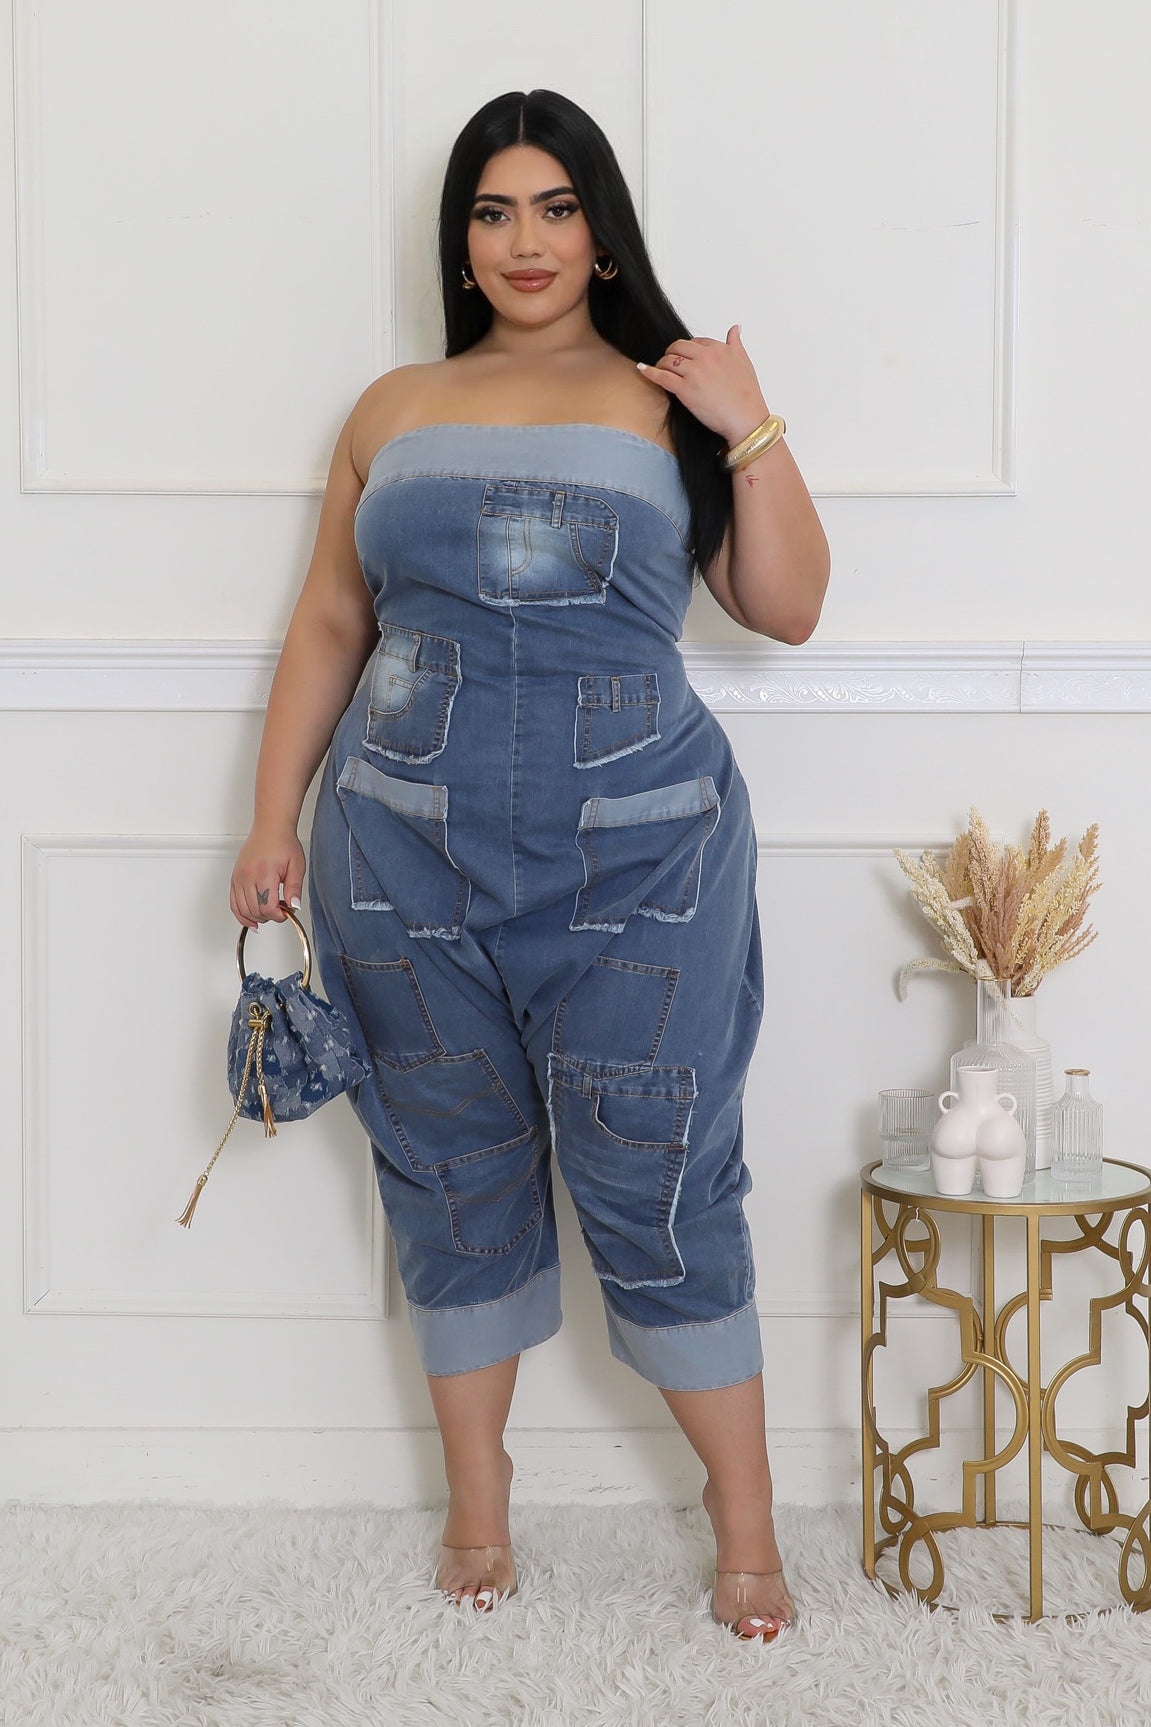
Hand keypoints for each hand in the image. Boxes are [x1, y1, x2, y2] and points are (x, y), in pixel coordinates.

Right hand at [230, 822, 305, 928]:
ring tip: (269, 911)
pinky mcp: (234, 878)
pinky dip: (241, 914)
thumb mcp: (296, 866)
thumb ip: (294, 889)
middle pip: (255, 911)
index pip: (267, 907)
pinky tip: (251, 920)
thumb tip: (294, 907)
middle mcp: (247, 876)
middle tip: (281, 910)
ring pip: (243, 910)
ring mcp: (238, 878)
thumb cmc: (283, 843)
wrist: (270, 828)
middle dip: (270, 916)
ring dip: (257, 917)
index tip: (287, 913)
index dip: (278, 916)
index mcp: (264, 873)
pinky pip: (233, 903)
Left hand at [637, 325, 769, 445]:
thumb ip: (736, 342)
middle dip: (671, 353)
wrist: (746, 418)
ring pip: (669, 360)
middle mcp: (706, 357)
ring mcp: (694, 373)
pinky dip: (649, 371)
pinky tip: (641, 369)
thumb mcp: (744, 361)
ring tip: (659, 368)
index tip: (684, 357)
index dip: (687, 350)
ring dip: (661, 363)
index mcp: (720, 349)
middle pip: (678, 347)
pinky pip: (662, 377)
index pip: (696, 342)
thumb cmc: (747, 394)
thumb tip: (735, 327)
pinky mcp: (685, 390)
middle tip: (668, 361)